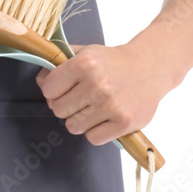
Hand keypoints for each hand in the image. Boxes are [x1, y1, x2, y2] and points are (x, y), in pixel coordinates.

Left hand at [35, 42, 166, 145]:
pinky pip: (93, 138)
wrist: (152, 67)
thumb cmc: (113, 62)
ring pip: (73, 127)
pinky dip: (96, 131)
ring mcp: (112, 106)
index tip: (64, 87)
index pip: (49, 89)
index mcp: (85, 63)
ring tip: (94, 107)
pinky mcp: (124, 123)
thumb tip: (40, 81)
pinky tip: (105, 117)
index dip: (53, 90)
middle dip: (66, 106)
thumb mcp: (85, 53)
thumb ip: (58, 65)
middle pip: (58, 110)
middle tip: (81, 98)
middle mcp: (98, 84)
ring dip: (80, 120)